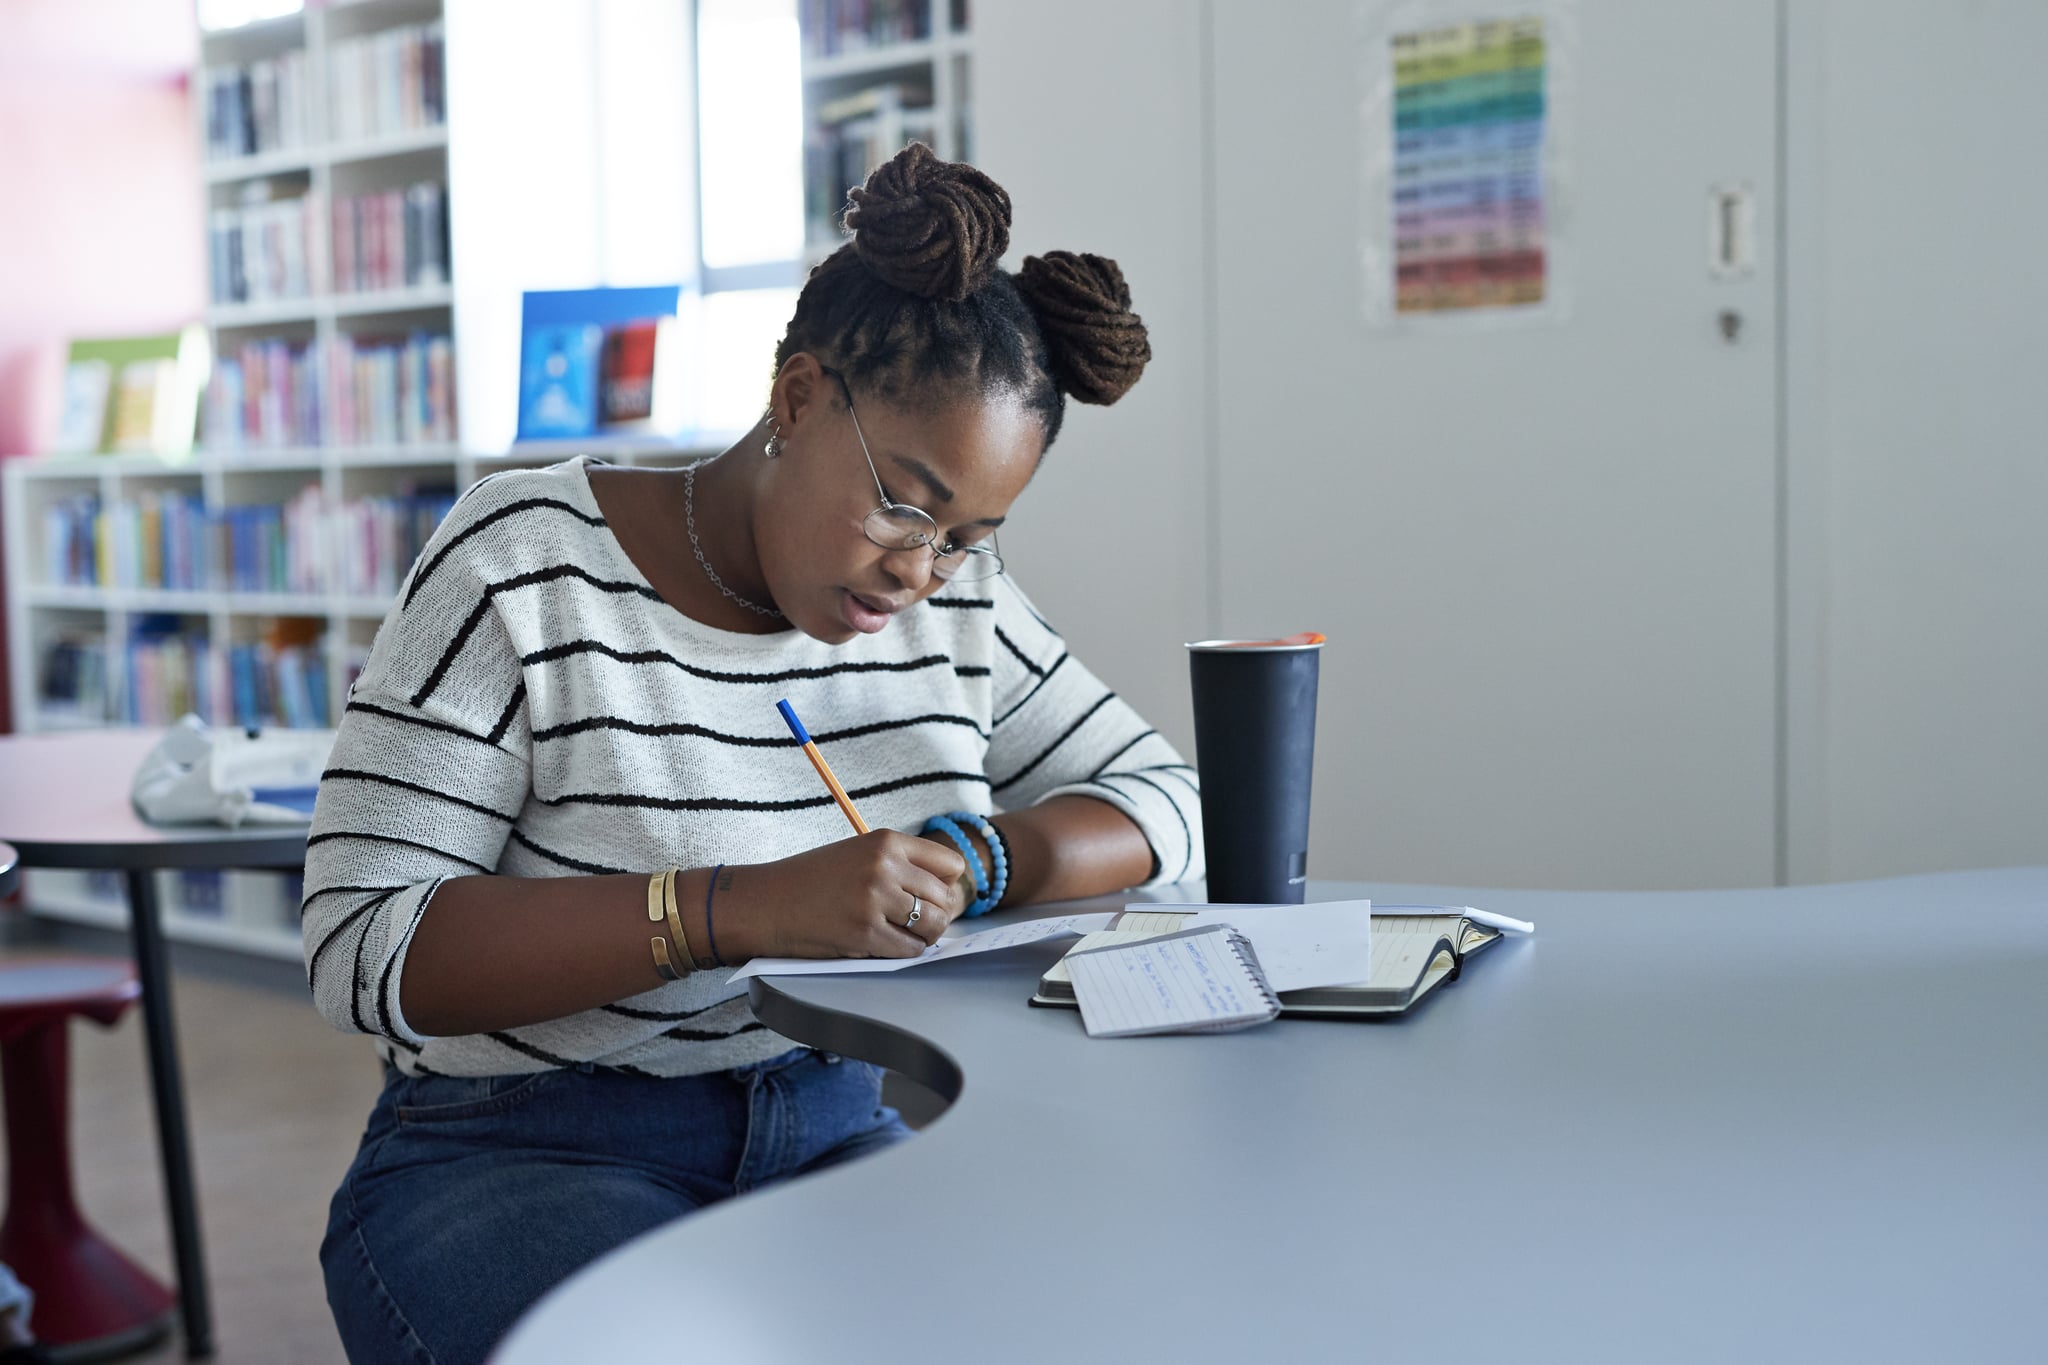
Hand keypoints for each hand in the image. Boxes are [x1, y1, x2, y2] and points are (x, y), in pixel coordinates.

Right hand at [718, 831, 969, 960]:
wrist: (766, 903)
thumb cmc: (811, 881)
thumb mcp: (858, 854)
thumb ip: (898, 865)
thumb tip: (945, 893)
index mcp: (887, 841)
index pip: (950, 864)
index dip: (946, 885)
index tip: (933, 897)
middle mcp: (885, 866)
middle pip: (946, 897)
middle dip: (937, 915)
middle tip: (920, 924)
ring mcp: (875, 900)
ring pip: (933, 925)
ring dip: (926, 937)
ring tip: (907, 936)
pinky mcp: (865, 933)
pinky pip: (910, 950)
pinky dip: (906, 953)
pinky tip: (887, 947)